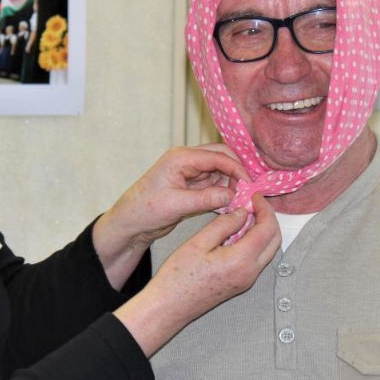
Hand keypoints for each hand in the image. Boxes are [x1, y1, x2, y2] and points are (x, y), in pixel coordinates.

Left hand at [93, 145, 248, 288]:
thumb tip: (232, 195)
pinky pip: (214, 185)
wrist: (130, 223)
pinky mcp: (192, 186)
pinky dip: (224, 193)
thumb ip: (206, 198)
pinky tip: (230, 205)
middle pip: (222, 158)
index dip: (237, 169)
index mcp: (181, 158)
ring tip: (241, 201)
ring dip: (232, 184)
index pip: (217, 156)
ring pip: (220, 172)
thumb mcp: (176, 205)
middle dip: (237, 173)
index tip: (250, 184)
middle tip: (249, 190)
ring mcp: (190, 173)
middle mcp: (186, 161)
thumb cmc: (143, 210)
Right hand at [114, 193, 279, 356]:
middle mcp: (250, 273)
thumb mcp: (198, 243)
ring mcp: (247, 280)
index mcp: (241, 260)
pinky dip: (254, 243)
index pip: (267, 229)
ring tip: (244, 215)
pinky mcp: (240, 284)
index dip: (264, 209)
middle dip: (268, 218)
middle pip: (274, 240)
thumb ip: (224, 225)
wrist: (170, 306)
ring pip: (268, 250)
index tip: (254, 196)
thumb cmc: (178, 277)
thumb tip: (242, 212)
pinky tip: (236, 234)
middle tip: (253, 204)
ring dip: (262, 231)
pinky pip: (257, 259)